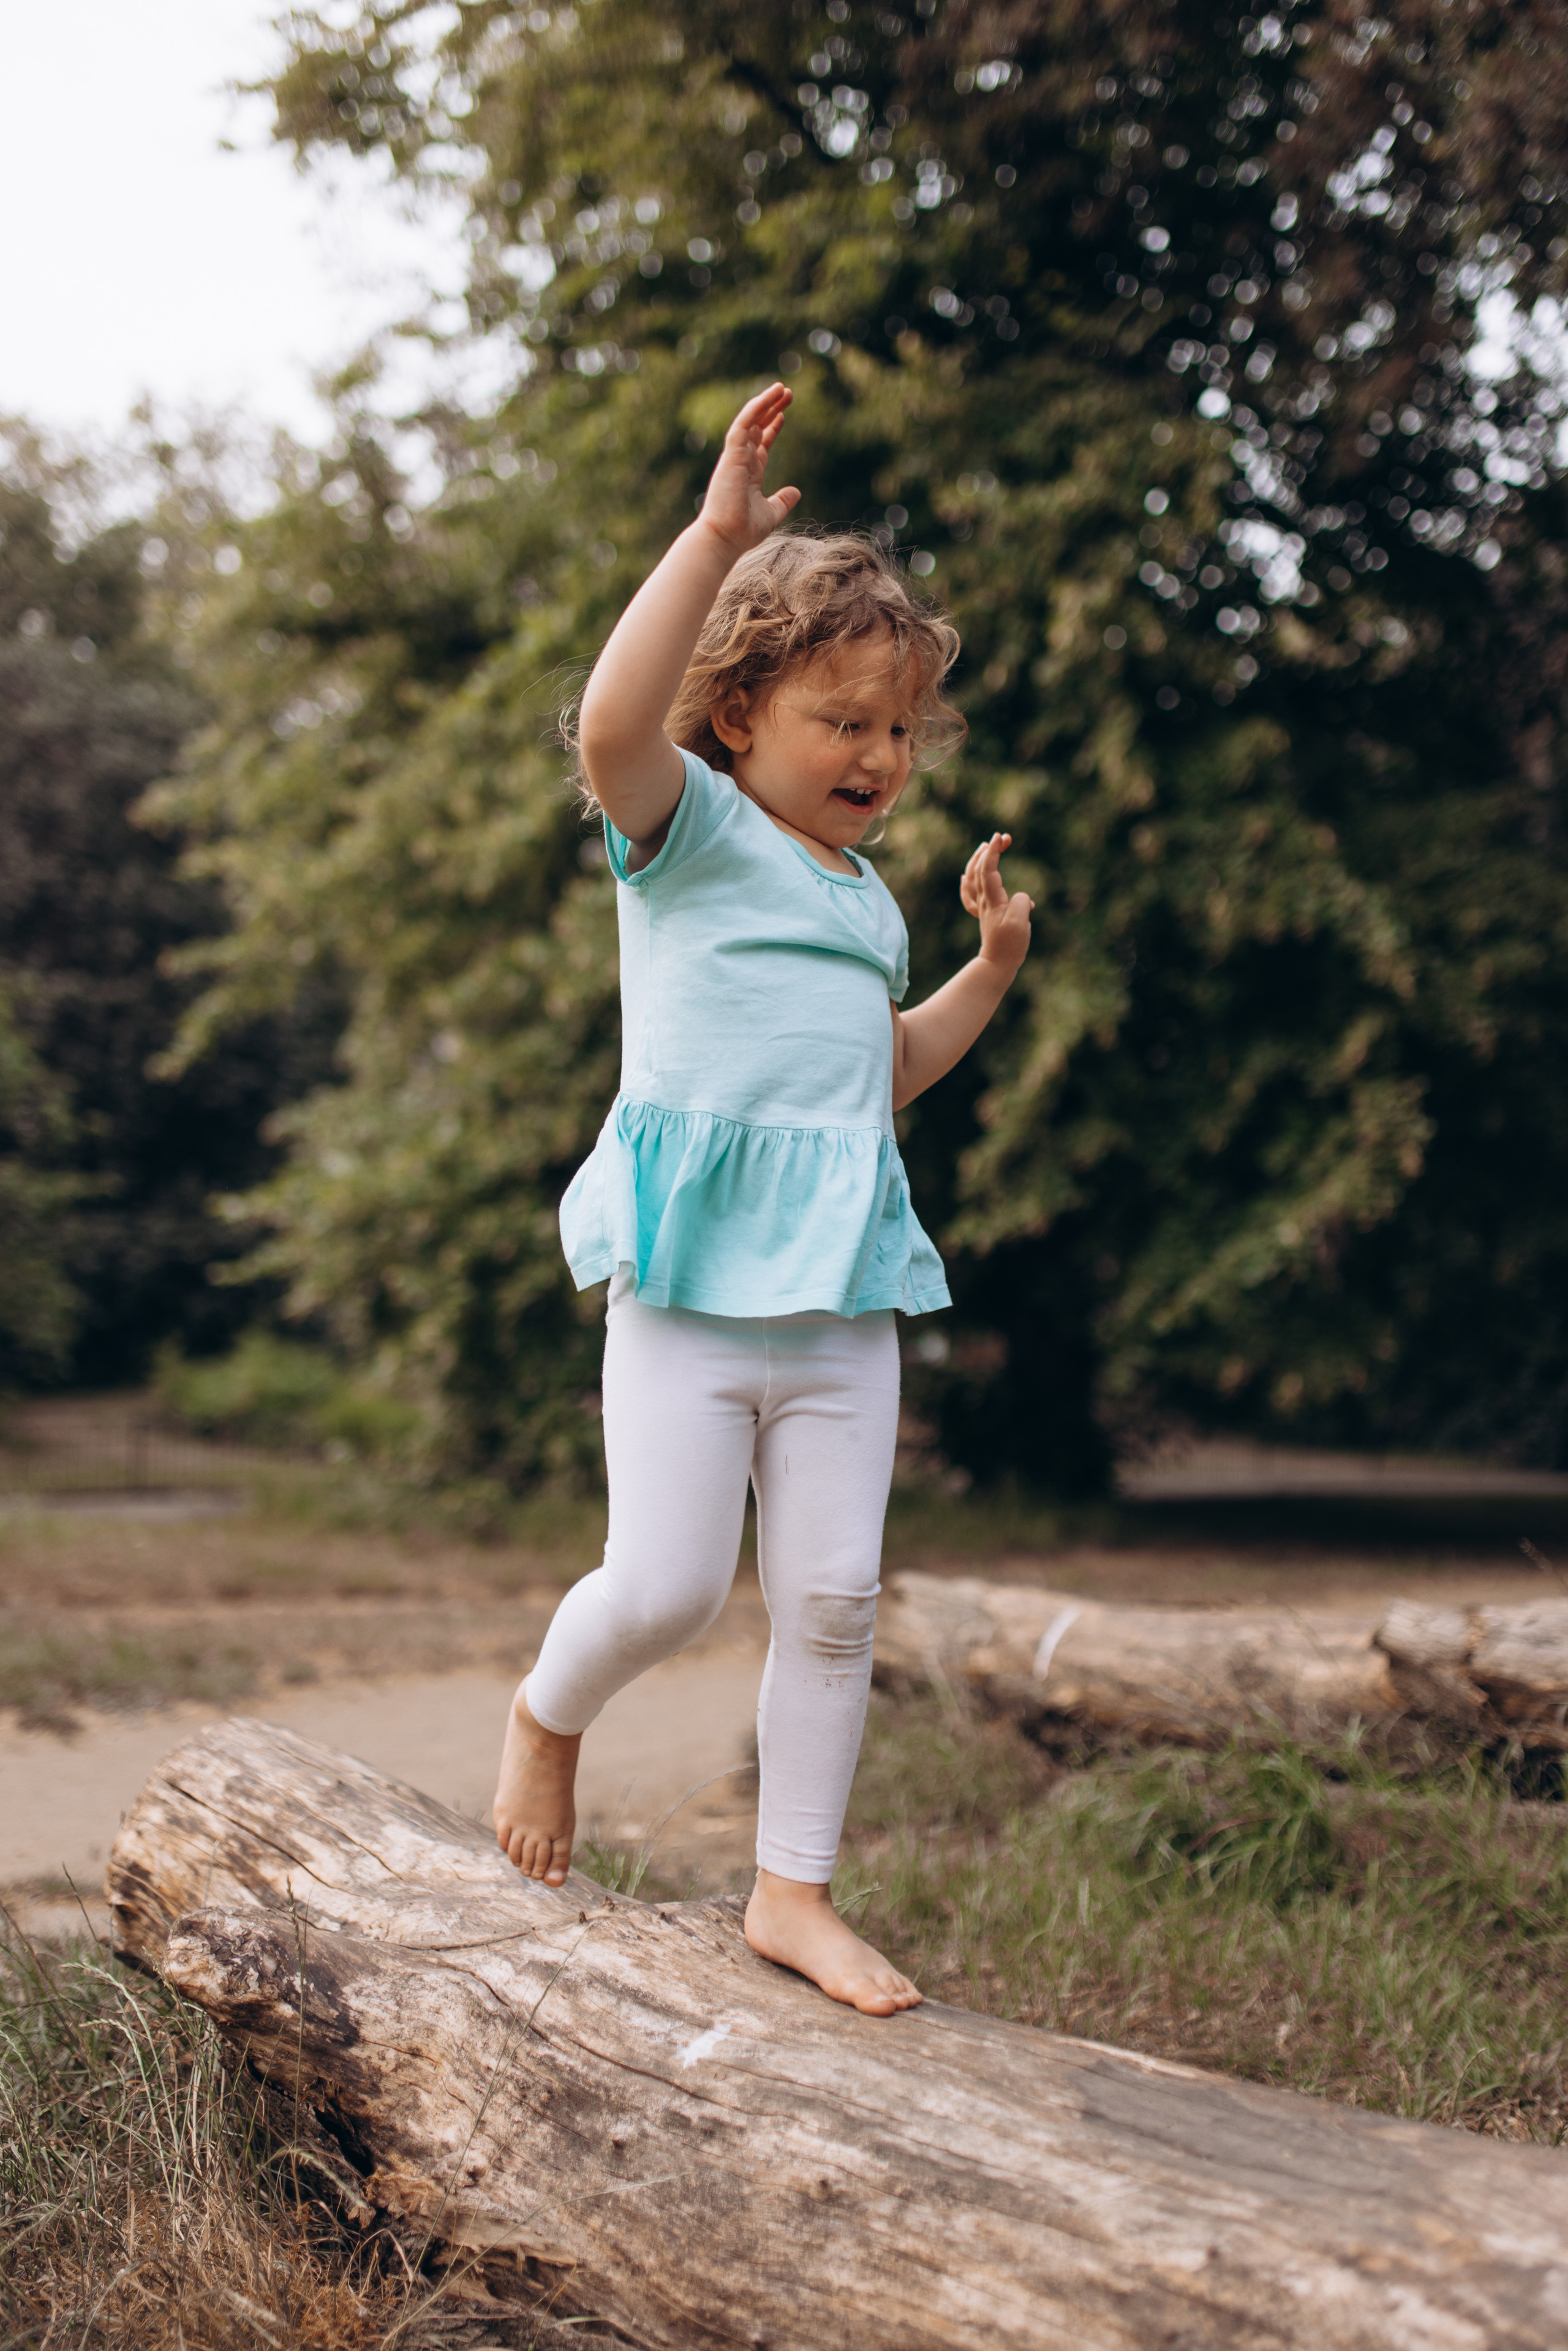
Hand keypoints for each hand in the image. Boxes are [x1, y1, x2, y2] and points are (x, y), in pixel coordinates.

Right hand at [697, 384, 801, 557]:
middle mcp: (741, 461)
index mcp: (749, 473)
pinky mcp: (731, 456)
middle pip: (757, 426)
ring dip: (765, 402)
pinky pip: (742, 426)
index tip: (783, 414)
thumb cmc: (742, 531)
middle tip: (787, 393)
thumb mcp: (771, 513)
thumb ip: (782, 501)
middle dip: (771, 408)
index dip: (772, 427)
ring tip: (781, 388)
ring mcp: (735, 457)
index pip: (760, 442)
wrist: (725, 538)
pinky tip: (768, 398)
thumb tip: (796, 492)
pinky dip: (754, 410)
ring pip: (749, 421)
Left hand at [960, 832, 1032, 979]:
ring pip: (973, 878)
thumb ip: (1021, 903)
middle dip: (990, 850)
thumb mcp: (1021, 922)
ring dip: (978, 860)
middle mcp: (984, 901)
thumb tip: (1021, 897)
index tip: (1000, 837)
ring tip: (987, 847)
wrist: (998, 963)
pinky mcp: (984, 915)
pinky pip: (970, 895)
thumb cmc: (1011, 944)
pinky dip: (967, 883)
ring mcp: (983, 908)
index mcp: (993, 900)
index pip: (988, 870)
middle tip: (1004, 837)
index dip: (993, 852)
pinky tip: (965, 877)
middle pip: (979, 869)